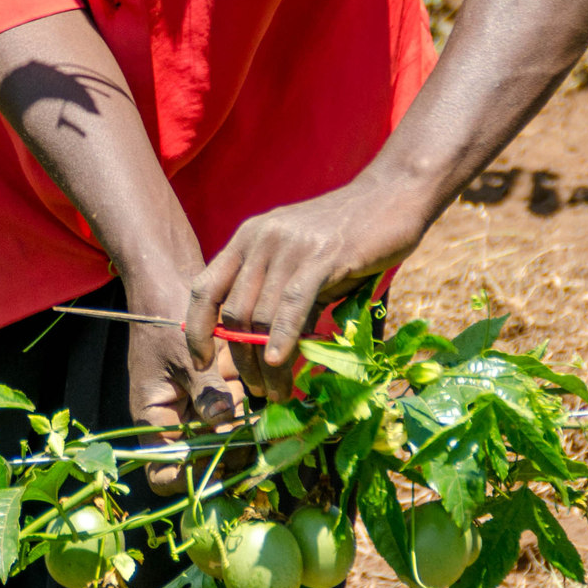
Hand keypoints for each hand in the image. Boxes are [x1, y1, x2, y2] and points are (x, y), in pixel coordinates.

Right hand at [124, 279, 243, 494]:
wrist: (172, 286)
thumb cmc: (165, 318)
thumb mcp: (183, 354)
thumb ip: (205, 390)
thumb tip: (223, 422)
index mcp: (154, 417)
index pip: (162, 471)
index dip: (186, 480)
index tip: (215, 469)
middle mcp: (177, 420)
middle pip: (200, 462)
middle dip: (226, 461)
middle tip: (252, 451)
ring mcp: (199, 408)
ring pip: (223, 442)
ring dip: (244, 440)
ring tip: (263, 425)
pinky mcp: (220, 394)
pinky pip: (237, 417)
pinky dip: (253, 417)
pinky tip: (270, 404)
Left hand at [185, 175, 436, 402]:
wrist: (392, 195)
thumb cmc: (346, 235)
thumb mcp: (300, 262)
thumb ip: (279, 297)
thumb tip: (266, 350)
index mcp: (246, 239)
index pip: (203, 288)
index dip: (196, 329)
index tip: (201, 363)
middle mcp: (259, 239)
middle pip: (234, 311)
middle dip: (240, 359)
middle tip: (258, 391)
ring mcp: (289, 246)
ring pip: (262, 315)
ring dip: (265, 361)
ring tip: (278, 391)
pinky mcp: (322, 255)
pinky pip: (292, 303)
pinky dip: (283, 337)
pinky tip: (282, 363)